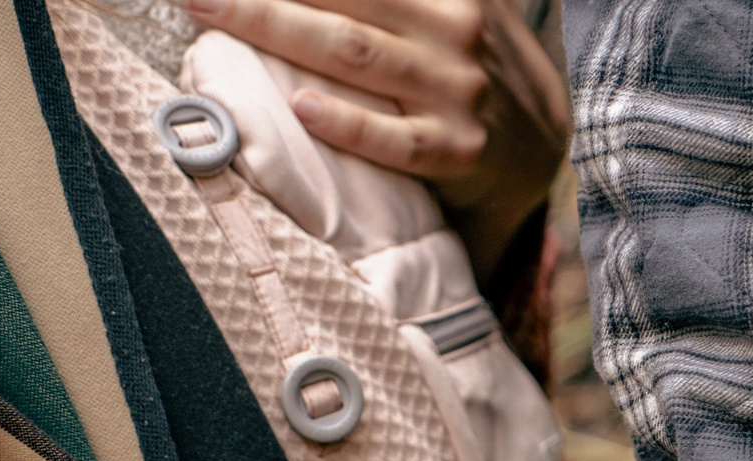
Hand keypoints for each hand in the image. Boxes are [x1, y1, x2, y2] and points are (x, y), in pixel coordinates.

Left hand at [189, 0, 569, 276]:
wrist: (540, 144)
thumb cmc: (471, 61)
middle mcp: (455, 30)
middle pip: (344, 0)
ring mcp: (457, 93)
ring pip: (356, 57)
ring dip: (276, 31)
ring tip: (212, 13)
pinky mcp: (456, 152)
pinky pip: (395, 140)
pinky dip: (348, 123)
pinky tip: (302, 107)